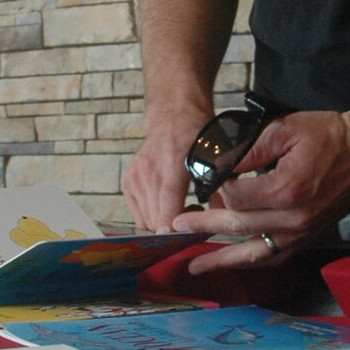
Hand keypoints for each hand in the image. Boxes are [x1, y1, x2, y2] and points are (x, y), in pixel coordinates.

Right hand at [121, 108, 206, 231]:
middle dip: (175, 228)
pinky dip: (152, 216)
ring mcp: (134, 178)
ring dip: (163, 223)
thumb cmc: (197, 136)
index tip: (192, 233)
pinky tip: (167, 204)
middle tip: (193, 216)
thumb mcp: (215, 158)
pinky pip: (138, 215)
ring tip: (180, 208)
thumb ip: (218, 188)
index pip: (167, 212)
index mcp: (171, 167)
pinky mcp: (127, 182)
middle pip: (156, 223)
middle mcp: (148, 174)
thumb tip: (222, 216)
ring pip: (146, 222)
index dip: (177, 231)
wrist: (173, 116)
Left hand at [170, 110, 349, 272]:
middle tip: (177, 229)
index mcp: (286, 190)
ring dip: (222, 260)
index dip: (216, 187)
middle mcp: (293, 219)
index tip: (206, 178)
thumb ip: (247, 150)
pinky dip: (252, 262)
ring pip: (254, 252)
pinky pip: (275, 256)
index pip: (235, 197)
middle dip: (203, 228)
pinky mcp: (308, 236)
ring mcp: (301, 232)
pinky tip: (234, 264)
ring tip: (196, 265)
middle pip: (238, 227)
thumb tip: (217, 164)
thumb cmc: (328, 136)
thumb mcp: (283, 130)